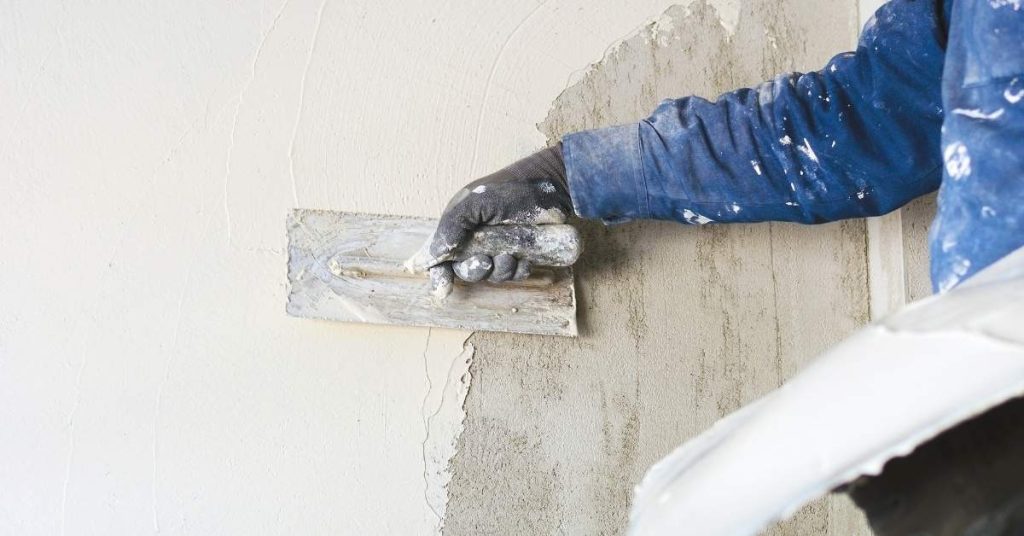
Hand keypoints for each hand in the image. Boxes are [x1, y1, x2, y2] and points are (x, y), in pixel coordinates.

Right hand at [408, 144, 572, 297]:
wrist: (550, 184)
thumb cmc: (509, 188)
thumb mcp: (474, 202)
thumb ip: (451, 226)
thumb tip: (434, 256)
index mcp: (460, 226)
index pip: (442, 256)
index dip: (440, 274)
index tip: (443, 289)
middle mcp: (476, 239)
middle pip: (466, 270)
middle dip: (474, 270)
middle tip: (485, 262)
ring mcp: (500, 247)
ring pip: (492, 274)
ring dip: (500, 270)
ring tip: (510, 255)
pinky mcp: (521, 252)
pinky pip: (514, 273)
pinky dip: (518, 270)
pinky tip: (524, 259)